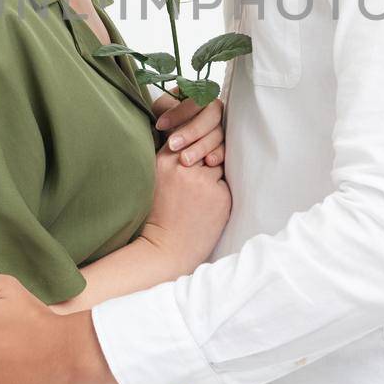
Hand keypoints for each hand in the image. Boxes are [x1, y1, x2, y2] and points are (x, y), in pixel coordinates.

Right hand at [142, 142, 230, 272]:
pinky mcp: (220, 194)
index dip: (194, 144)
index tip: (193, 158)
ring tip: (201, 196)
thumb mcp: (157, 179)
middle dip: (206, 156)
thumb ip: (173, 159)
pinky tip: (208, 206)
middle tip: (197, 181)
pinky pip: (226, 182)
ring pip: (219, 162)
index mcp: (164, 161)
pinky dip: (220, 192)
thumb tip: (196, 139)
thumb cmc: (161, 215)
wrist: (166, 249)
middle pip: (207, 145)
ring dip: (214, 175)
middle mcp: (184, 166)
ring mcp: (203, 180)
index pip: (189, 135)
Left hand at [152, 88, 224, 166]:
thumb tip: (168, 117)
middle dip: (191, 131)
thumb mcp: (163, 108)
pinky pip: (226, 148)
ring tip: (185, 159)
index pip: (196, 100)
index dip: (179, 112)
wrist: (175, 137)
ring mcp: (222, 127)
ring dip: (201, 147)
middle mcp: (216, 109)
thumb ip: (165, 108)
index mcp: (201, 95)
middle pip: (211, 117)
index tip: (161, 125)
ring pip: (217, 134)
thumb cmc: (169, 118)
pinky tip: (209, 161)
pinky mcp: (225, 144)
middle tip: (173, 144)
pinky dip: (218, 155)